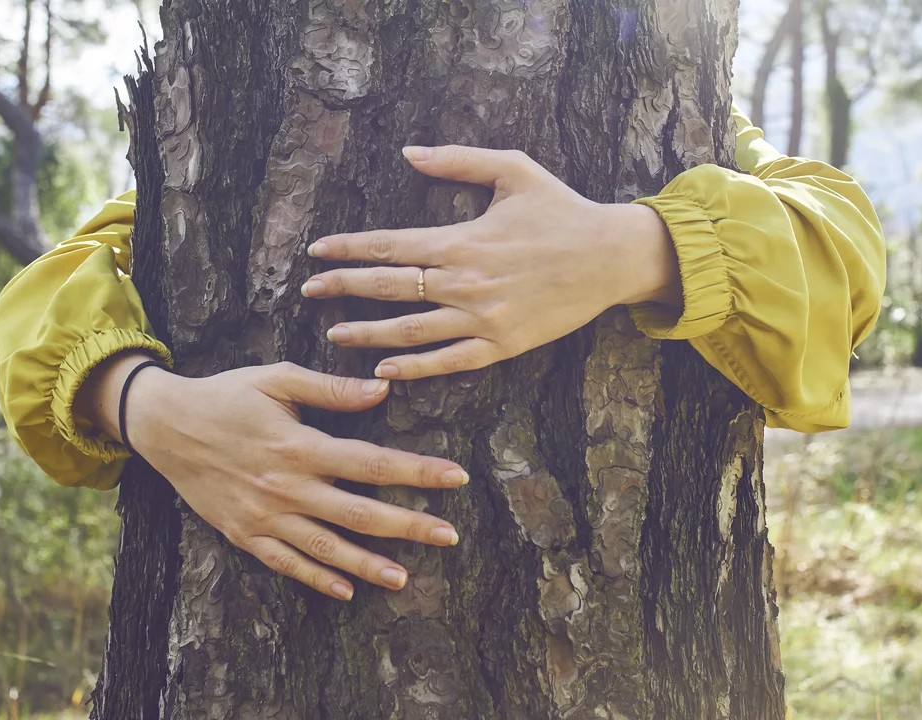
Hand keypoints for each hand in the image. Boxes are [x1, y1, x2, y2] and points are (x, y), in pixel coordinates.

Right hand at [81, 353, 466, 600]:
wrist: (165, 425)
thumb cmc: (226, 395)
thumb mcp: (276, 379)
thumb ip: (330, 389)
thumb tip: (381, 390)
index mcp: (301, 447)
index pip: (373, 463)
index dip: (417, 472)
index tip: (455, 478)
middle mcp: (288, 487)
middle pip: (359, 513)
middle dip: (408, 526)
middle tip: (449, 537)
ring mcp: (265, 516)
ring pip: (326, 548)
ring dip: (368, 564)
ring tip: (405, 578)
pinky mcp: (244, 534)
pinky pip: (285, 564)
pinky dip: (315, 579)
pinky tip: (346, 591)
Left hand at [299, 145, 682, 379]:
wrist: (611, 257)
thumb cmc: (562, 209)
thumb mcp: (513, 169)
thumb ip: (458, 159)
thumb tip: (408, 151)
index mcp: (462, 239)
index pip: (390, 246)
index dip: (349, 249)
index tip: (317, 252)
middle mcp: (465, 282)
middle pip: (390, 288)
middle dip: (344, 288)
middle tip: (310, 291)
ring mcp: (483, 318)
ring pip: (412, 331)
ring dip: (368, 333)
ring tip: (335, 334)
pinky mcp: (503, 345)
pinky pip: (450, 361)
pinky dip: (416, 367)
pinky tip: (386, 370)